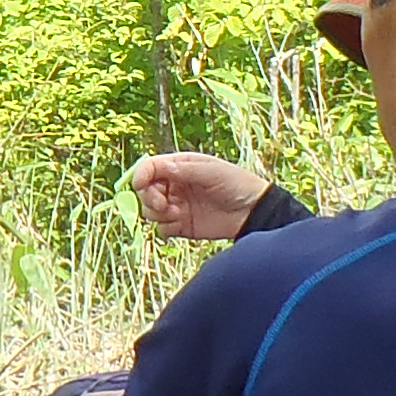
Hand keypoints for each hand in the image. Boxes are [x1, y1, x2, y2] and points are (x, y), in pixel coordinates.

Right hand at [126, 151, 273, 241]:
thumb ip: (184, 170)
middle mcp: (175, 186)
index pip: (150, 168)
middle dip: (149, 197)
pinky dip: (166, 227)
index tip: (141, 184)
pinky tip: (180, 223)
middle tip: (163, 204)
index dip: (141, 175)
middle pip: (146, 191)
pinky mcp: (182, 226)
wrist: (253, 212)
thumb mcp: (211, 172)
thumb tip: (159, 168)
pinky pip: (162, 228)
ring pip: (150, 211)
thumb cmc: (237, 184)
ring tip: (177, 214)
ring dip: (158, 213)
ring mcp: (177, 206)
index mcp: (180, 166)